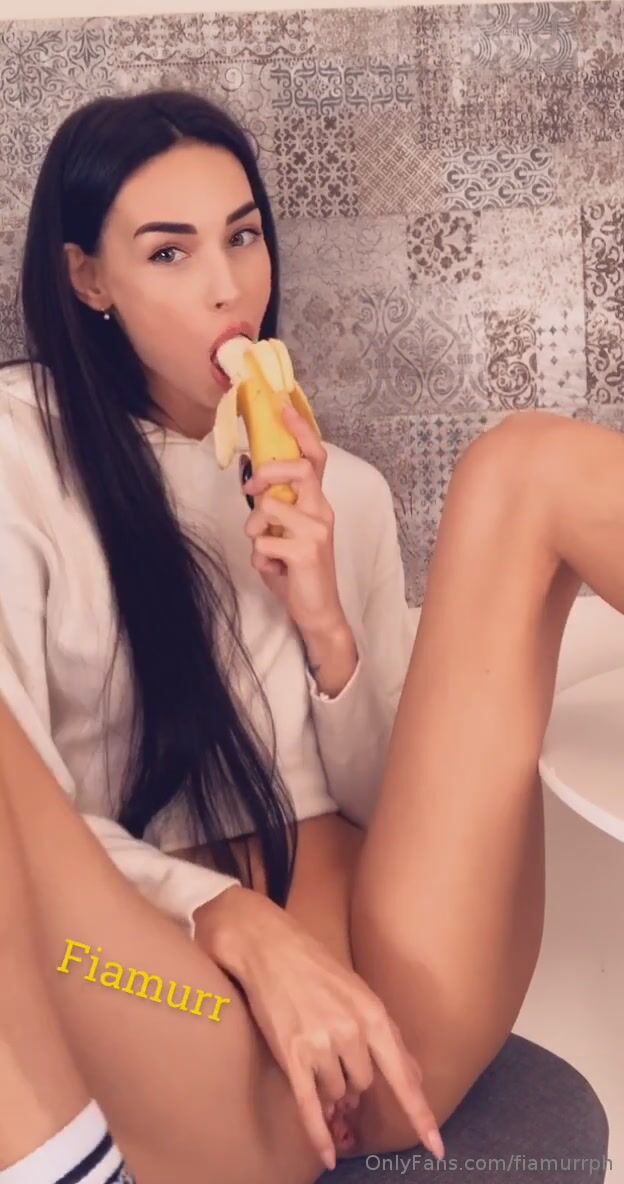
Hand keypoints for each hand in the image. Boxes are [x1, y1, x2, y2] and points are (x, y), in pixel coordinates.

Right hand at [193, 886, 443, 1172]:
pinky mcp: (292, 1054)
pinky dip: (319, 1135)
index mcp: (373, 1014)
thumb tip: (414, 1075)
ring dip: (328, 1084)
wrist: (268, 946)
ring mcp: (321, 1043)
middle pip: (364, 1085)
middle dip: (352, 1078)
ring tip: (311, 1047)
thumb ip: (386, 1035)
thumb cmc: (316, 968)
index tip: (436, 1147)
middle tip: (332, 1051)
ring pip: (337, 1093)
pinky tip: (329, 1157)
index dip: (420, 1115)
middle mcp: (351, 1031)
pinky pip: (309, 1106)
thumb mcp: (359, 993)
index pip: (402, 1075)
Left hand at [241, 405, 345, 638]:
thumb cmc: (297, 571)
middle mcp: (322, 511)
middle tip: (252, 487)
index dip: (299, 430)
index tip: (282, 406)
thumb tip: (248, 474)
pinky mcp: (306, 551)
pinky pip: (263, 542)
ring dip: (255, 531)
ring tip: (267, 550)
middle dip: (267, 473)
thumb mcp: (283, 532)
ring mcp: (316, 531)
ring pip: (269, 508)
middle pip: (297, 469)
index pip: (314, 458)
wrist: (318, 612)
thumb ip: (272, 505)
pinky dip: (260, 559)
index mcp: (318, 503)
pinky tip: (275, 571)